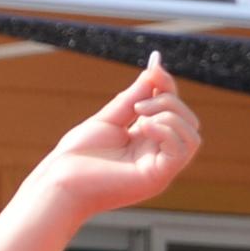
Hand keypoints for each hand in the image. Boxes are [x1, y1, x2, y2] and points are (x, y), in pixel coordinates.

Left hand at [24, 53, 199, 222]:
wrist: (58, 182)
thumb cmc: (76, 155)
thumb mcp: (109, 118)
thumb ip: (134, 96)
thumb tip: (156, 68)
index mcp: (145, 141)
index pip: (172, 109)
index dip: (167, 87)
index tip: (155, 69)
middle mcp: (156, 155)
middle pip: (187, 119)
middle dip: (168, 101)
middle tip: (137, 105)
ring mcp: (159, 169)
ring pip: (191, 133)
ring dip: (169, 114)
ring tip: (138, 114)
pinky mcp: (157, 178)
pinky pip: (182, 150)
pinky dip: (168, 131)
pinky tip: (143, 127)